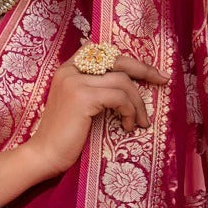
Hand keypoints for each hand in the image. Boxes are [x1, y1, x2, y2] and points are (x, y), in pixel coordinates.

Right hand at [24, 51, 168, 177]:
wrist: (44, 155)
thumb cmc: (63, 137)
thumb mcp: (78, 106)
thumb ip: (93, 90)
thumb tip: (124, 86)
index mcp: (68, 69)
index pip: (103, 52)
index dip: (128, 60)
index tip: (149, 72)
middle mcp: (70, 70)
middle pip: (117, 60)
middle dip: (144, 69)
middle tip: (163, 80)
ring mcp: (75, 82)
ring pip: (122, 81)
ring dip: (138, 103)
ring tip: (140, 122)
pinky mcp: (82, 98)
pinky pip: (119, 98)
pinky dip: (130, 112)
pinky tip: (128, 127)